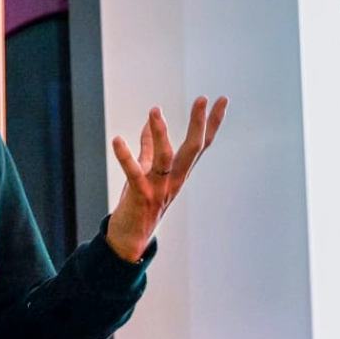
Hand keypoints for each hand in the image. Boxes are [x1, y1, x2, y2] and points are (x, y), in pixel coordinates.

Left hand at [105, 96, 226, 262]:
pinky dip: (126, 157)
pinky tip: (117, 140)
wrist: (129, 239)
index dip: (212, 122)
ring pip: (165, 159)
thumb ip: (148, 149)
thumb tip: (149, 125)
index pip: (200, 144)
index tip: (221, 99)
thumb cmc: (139, 204)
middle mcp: (174, 181)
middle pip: (192, 150)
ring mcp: (160, 190)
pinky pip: (134, 175)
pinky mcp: (141, 198)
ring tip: (155, 111)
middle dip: (199, 124)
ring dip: (161, 134)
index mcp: (178, 173)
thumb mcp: (147, 172)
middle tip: (202, 99)